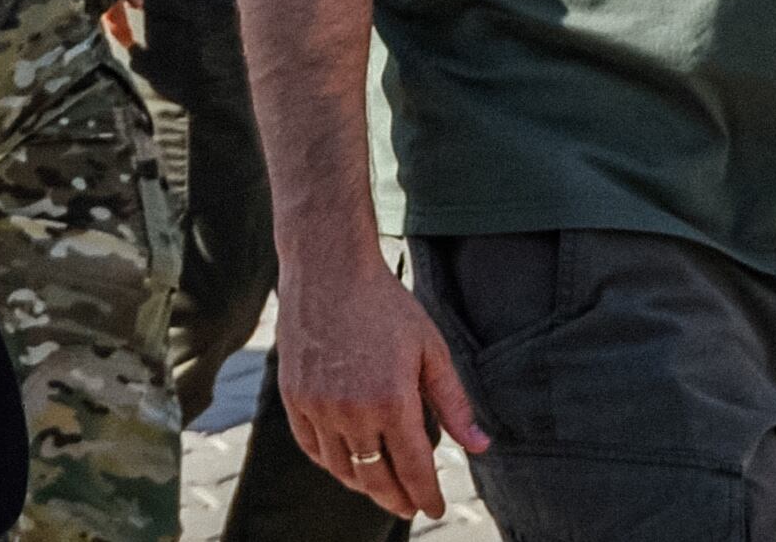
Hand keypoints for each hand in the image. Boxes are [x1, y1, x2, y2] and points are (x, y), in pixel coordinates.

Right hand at [272, 246, 487, 517]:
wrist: (327, 267)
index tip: (435, 508)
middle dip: (396, 499)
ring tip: (380, 486)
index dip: (427, 496)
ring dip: (364, 484)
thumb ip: (454, 404)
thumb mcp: (431, 350)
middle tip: (409, 506)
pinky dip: (330, 462)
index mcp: (392, 401)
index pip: (414, 469)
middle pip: (376, 478)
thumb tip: (481, 447)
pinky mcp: (293, 395)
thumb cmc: (385, 304)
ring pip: (341, 468)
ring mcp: (317, 405)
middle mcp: (352, 411)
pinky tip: (346, 462)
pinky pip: (311, 446)